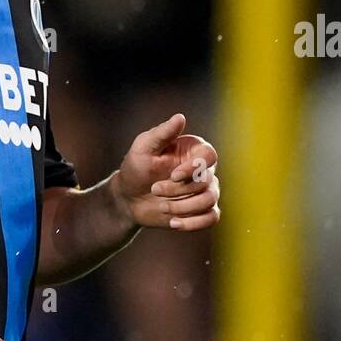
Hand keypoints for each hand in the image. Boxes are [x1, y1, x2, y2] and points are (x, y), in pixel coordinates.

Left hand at [113, 113, 219, 231]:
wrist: (128, 198)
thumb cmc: (136, 168)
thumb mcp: (143, 147)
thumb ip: (162, 133)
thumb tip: (180, 117)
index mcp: (194, 150)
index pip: (209, 157)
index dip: (194, 168)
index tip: (173, 175)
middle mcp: (204, 170)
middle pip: (206, 181)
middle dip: (178, 189)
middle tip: (155, 189)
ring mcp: (205, 191)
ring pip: (209, 201)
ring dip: (182, 206)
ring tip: (161, 206)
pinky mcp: (201, 210)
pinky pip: (211, 218)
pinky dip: (193, 223)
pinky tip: (173, 223)